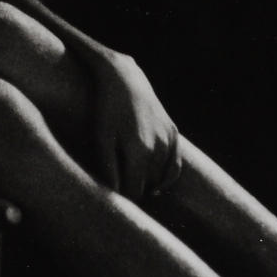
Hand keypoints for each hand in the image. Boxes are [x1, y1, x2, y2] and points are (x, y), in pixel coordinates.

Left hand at [87, 47, 180, 202]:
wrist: (124, 79)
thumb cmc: (107, 110)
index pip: (134, 191)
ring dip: (149, 184)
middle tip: (120, 186)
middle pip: (148, 185)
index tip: (112, 195)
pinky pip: (175, 166)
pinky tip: (157, 186)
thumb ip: (109, 169)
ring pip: (162, 178)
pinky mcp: (174, 133)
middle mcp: (159, 149)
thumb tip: (116, 194)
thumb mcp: (101, 138)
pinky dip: (167, 178)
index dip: (122, 196)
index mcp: (139, 153)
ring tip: (133, 185)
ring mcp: (169, 141)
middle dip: (135, 189)